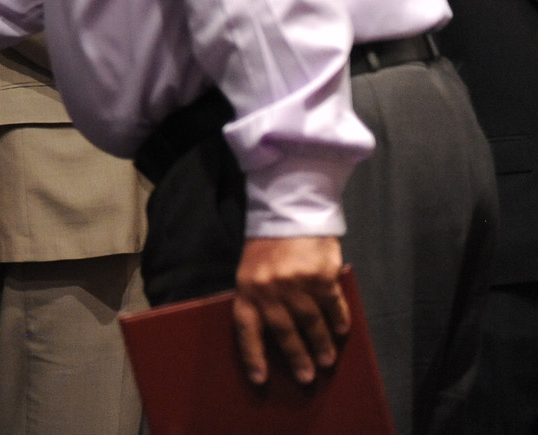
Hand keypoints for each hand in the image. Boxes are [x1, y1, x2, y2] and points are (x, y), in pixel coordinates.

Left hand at [232, 236, 348, 384]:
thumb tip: (273, 336)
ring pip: (311, 323)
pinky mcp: (320, 276)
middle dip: (296, 358)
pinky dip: (339, 320)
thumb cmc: (268, 246)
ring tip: (327, 360)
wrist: (288, 212)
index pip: (247, 329)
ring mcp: (296, 283)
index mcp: (247, 288)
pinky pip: (332, 305)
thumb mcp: (252, 271)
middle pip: (285, 332)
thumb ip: (259, 298)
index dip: (253, 355)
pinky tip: (343, 331)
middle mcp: (270, 288)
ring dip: (321, 345)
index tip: (260, 379)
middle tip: (306, 377)